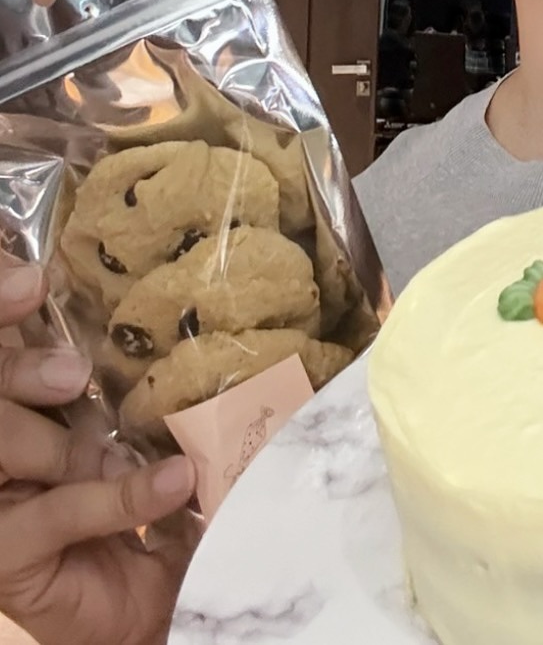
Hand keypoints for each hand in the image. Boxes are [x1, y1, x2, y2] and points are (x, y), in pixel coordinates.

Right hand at [0, 256, 196, 644]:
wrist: (162, 604)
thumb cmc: (159, 502)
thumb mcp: (157, 427)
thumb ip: (147, 383)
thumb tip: (183, 319)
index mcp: (24, 402)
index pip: (3, 343)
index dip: (2, 303)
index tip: (33, 279)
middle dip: (16, 367)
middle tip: (70, 372)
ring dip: (59, 440)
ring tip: (114, 443)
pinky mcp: (6, 560)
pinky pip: (52, 513)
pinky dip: (115, 495)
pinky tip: (173, 480)